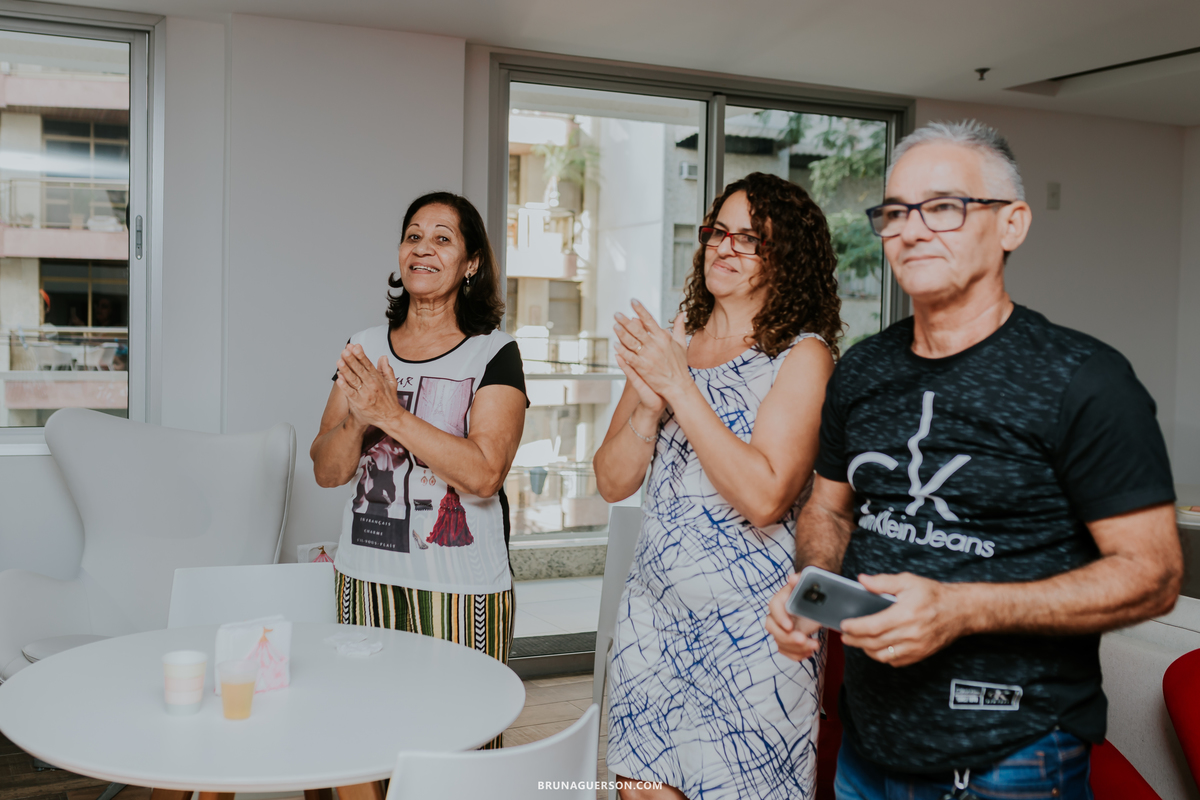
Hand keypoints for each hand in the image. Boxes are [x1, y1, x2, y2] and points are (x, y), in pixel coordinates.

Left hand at [336, 344, 403, 429]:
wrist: (389, 418)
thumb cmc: (389, 400)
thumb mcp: (392, 383)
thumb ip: (387, 369)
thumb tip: (383, 357)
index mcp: (378, 379)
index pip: (368, 364)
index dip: (360, 355)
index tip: (354, 346)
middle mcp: (371, 385)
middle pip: (360, 370)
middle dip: (352, 360)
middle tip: (345, 351)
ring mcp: (365, 394)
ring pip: (354, 380)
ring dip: (346, 370)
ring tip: (339, 361)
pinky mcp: (359, 403)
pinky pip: (350, 393)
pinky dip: (344, 386)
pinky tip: (339, 378)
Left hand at [613, 300, 689, 401]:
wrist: (678, 385)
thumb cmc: (680, 365)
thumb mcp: (681, 344)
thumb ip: (680, 327)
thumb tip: (683, 313)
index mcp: (663, 337)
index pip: (649, 320)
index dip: (640, 309)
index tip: (633, 301)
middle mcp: (655, 345)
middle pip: (637, 329)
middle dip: (626, 321)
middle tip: (617, 314)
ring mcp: (648, 356)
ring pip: (631, 342)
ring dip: (622, 333)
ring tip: (615, 326)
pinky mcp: (643, 367)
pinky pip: (629, 357)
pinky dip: (622, 350)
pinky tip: (615, 345)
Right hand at [765, 574, 822, 661]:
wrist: (815, 603)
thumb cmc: (810, 594)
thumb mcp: (807, 587)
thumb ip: (800, 582)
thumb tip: (793, 578)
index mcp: (780, 599)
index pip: (774, 607)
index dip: (780, 617)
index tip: (790, 626)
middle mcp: (776, 615)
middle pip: (773, 628)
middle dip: (788, 637)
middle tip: (804, 639)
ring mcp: (780, 629)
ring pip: (780, 642)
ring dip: (796, 648)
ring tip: (814, 645)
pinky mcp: (785, 640)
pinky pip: (786, 651)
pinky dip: (797, 655)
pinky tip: (809, 652)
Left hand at [839, 573, 969, 666]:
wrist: (960, 610)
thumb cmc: (933, 594)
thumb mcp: (908, 581)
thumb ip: (883, 582)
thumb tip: (862, 581)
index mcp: (905, 614)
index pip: (873, 626)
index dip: (855, 628)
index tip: (844, 625)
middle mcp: (911, 633)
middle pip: (874, 643)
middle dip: (855, 640)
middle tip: (845, 635)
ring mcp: (916, 647)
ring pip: (883, 655)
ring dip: (866, 650)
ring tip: (857, 641)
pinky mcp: (920, 655)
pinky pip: (895, 661)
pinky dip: (882, 656)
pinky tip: (876, 647)